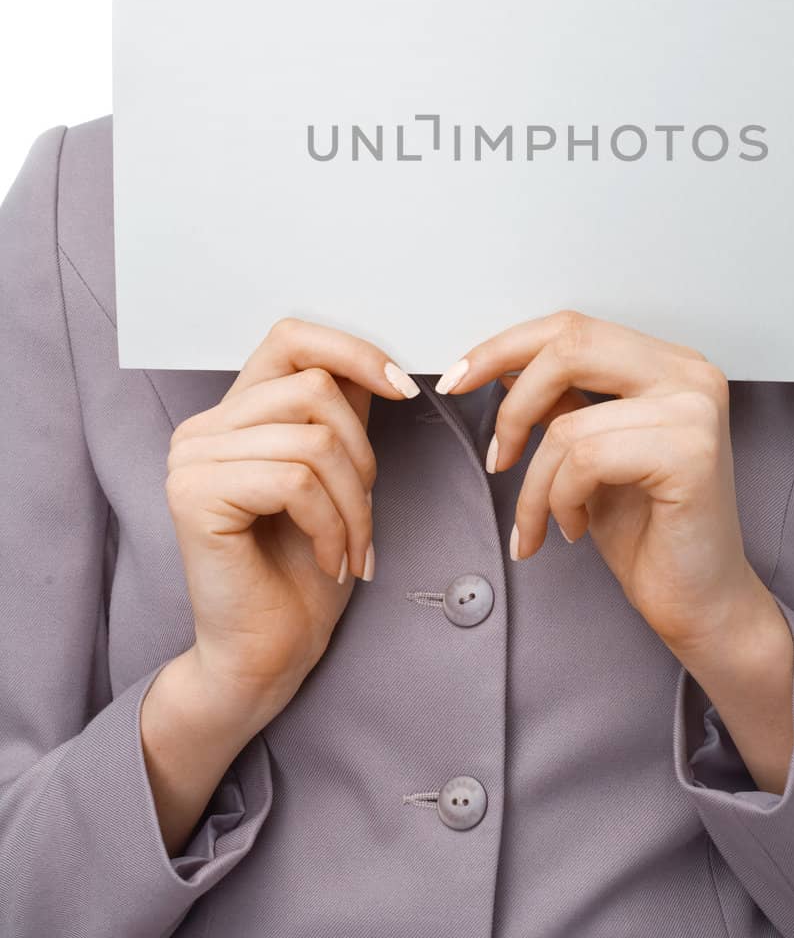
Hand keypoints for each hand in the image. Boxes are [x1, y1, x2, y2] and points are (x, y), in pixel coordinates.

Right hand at [165, 316, 416, 715]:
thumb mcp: (338, 475)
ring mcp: (191, 459)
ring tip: (352, 547)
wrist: (267, 655)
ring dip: (354, 502)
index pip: (292, 337)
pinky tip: (329, 558)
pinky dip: (331, 524)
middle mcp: (202, 428)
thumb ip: (341, 415)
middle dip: (363, 454)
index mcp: (233, 413)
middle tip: (365, 514)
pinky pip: (295, 481)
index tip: (403, 388)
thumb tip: (378, 362)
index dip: (354, 352)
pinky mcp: (194, 496)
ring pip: (313, 439)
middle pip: (313, 389)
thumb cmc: (302, 572)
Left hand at [435, 309, 758, 654]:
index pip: (574, 328)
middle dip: (513, 405)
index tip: (459, 379)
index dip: (505, 348)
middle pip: (569, 348)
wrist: (700, 603)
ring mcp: (695, 409)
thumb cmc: (651, 532)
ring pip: (569, 423)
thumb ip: (562, 402)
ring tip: (542, 521)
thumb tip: (503, 366)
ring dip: (535, 485)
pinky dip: (559, 501)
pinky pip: (586, 461)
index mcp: (668, 364)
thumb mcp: (590, 451)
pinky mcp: (690, 453)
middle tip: (495, 456)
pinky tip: (575, 527)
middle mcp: (689, 374)